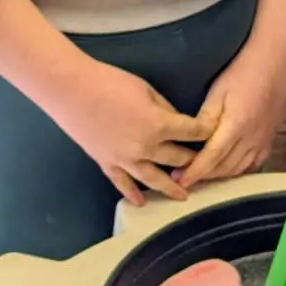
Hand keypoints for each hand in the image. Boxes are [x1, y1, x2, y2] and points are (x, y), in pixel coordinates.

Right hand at [58, 58, 213, 205]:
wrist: (71, 91)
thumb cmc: (109, 82)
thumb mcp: (146, 90)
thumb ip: (165, 108)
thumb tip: (174, 121)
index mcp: (160, 125)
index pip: (193, 132)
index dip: (206, 131)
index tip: (214, 134)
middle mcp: (146, 148)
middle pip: (178, 158)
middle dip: (193, 160)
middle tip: (203, 165)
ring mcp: (125, 160)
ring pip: (154, 179)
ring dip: (171, 188)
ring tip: (183, 196)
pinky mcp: (107, 163)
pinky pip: (123, 184)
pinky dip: (132, 194)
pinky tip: (141, 202)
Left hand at [177, 44, 285, 188]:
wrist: (274, 62)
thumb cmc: (243, 71)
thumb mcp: (218, 91)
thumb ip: (206, 118)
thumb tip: (192, 139)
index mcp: (236, 126)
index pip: (212, 157)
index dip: (195, 172)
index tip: (181, 181)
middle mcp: (252, 139)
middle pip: (225, 168)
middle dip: (204, 176)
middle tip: (184, 178)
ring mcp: (264, 141)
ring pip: (239, 169)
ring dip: (219, 176)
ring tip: (202, 175)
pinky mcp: (271, 140)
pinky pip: (253, 164)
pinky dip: (238, 171)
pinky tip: (227, 169)